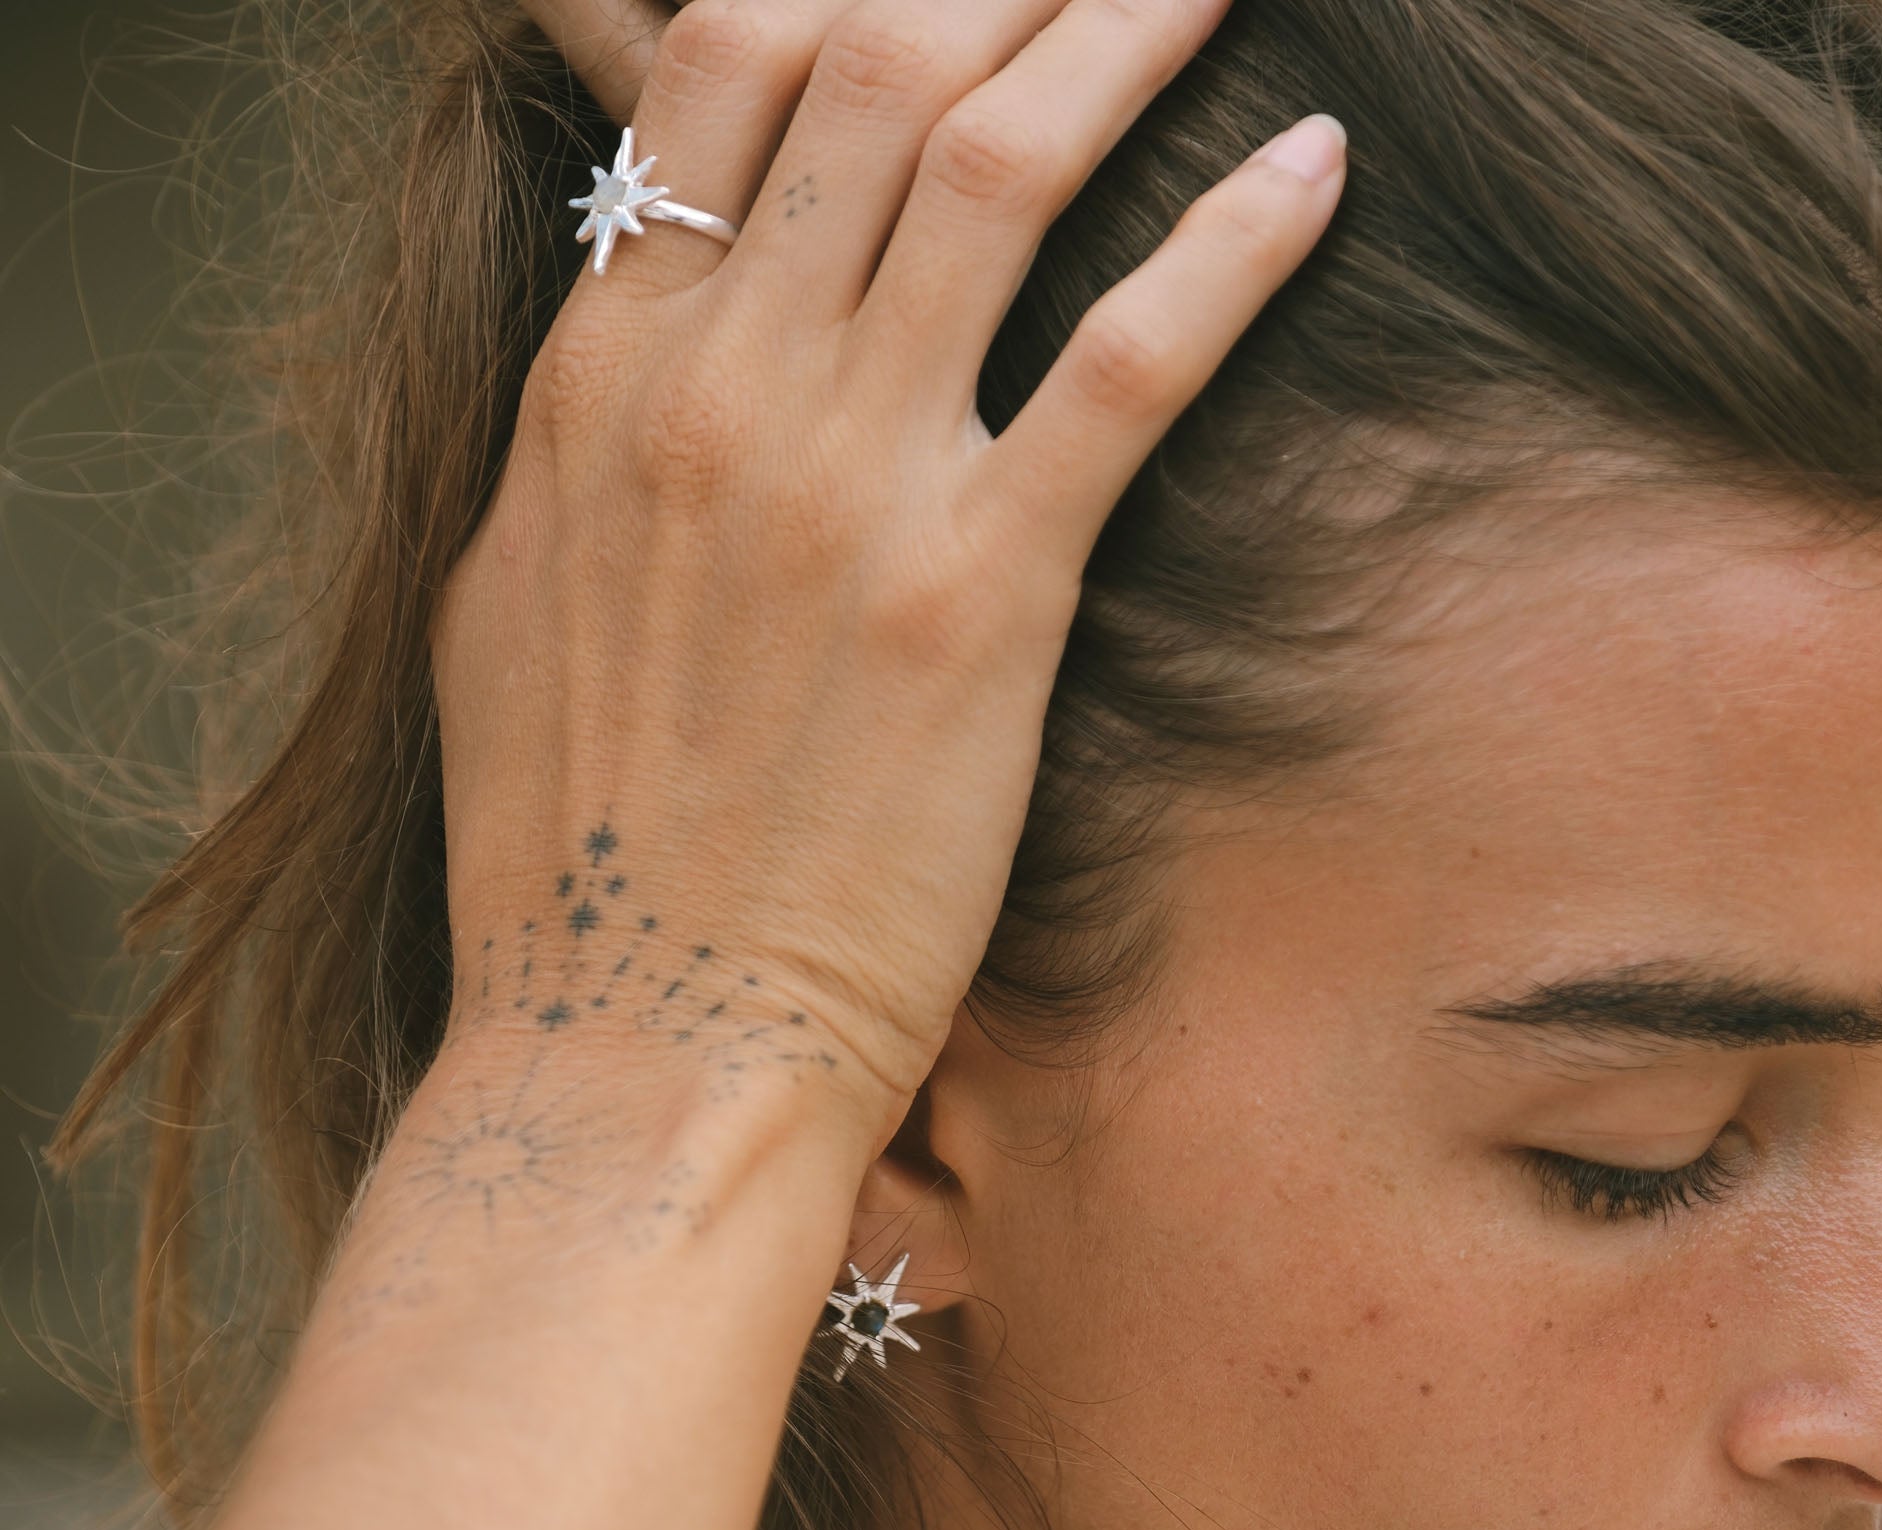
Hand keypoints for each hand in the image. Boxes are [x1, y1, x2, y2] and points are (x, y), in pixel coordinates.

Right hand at [433, 0, 1346, 1138]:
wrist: (639, 1034)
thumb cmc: (580, 855)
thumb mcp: (520, 610)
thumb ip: (582, 450)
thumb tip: (632, 347)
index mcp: (600, 383)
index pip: (717, 73)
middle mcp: (718, 390)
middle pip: (873, 70)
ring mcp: (850, 483)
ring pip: (1001, 168)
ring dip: (1123, 38)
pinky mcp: (981, 596)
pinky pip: (1127, 363)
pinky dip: (1232, 248)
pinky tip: (1317, 169)